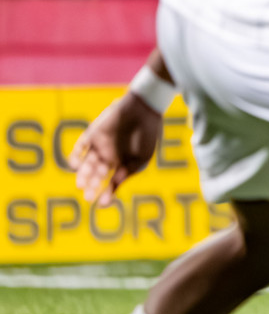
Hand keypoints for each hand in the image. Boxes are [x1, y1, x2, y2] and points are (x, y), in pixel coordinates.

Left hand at [69, 92, 163, 206]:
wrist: (144, 109)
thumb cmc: (148, 135)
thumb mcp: (141, 159)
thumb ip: (126, 173)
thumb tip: (112, 187)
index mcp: (123, 162)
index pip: (111, 181)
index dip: (107, 193)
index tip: (102, 203)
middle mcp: (110, 155)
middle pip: (96, 174)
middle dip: (92, 186)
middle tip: (88, 196)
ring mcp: (100, 145)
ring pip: (87, 164)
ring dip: (84, 175)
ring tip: (82, 184)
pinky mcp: (92, 134)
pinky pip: (80, 147)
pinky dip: (76, 157)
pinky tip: (77, 166)